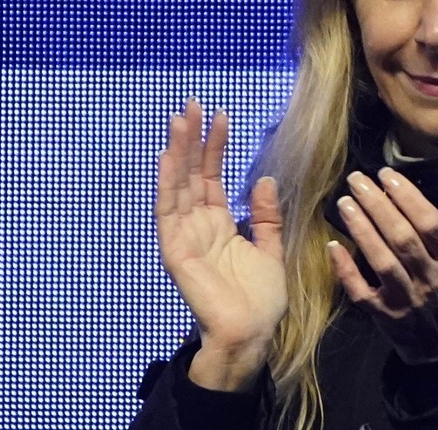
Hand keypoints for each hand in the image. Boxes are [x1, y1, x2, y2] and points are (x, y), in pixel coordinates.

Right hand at [155, 99, 286, 390]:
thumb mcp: (271, 249)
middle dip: (191, 139)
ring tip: (180, 119)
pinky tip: (168, 158)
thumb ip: (267, 216)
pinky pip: (168, 213)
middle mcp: (197, 225)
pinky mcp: (175, 251)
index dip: (214, 147)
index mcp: (218, 224)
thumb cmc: (260, 299)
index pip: (211, 177)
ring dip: (176, 152)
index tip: (219, 115)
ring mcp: (184, 236)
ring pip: (177, 186)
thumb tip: (265, 179)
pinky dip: (167, 185)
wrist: (252, 333)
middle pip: (190, 174)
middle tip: (192, 103)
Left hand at [326, 167, 437, 364]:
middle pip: (403, 239)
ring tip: (344, 203)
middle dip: (378, 206)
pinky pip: (362, 292)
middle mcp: (430, 279)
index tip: (387, 175)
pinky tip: (332, 246)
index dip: (409, 198)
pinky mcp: (383, 315)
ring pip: (382, 262)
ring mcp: (405, 299)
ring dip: (362, 231)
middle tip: (357, 180)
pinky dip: (346, 270)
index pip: (431, 224)